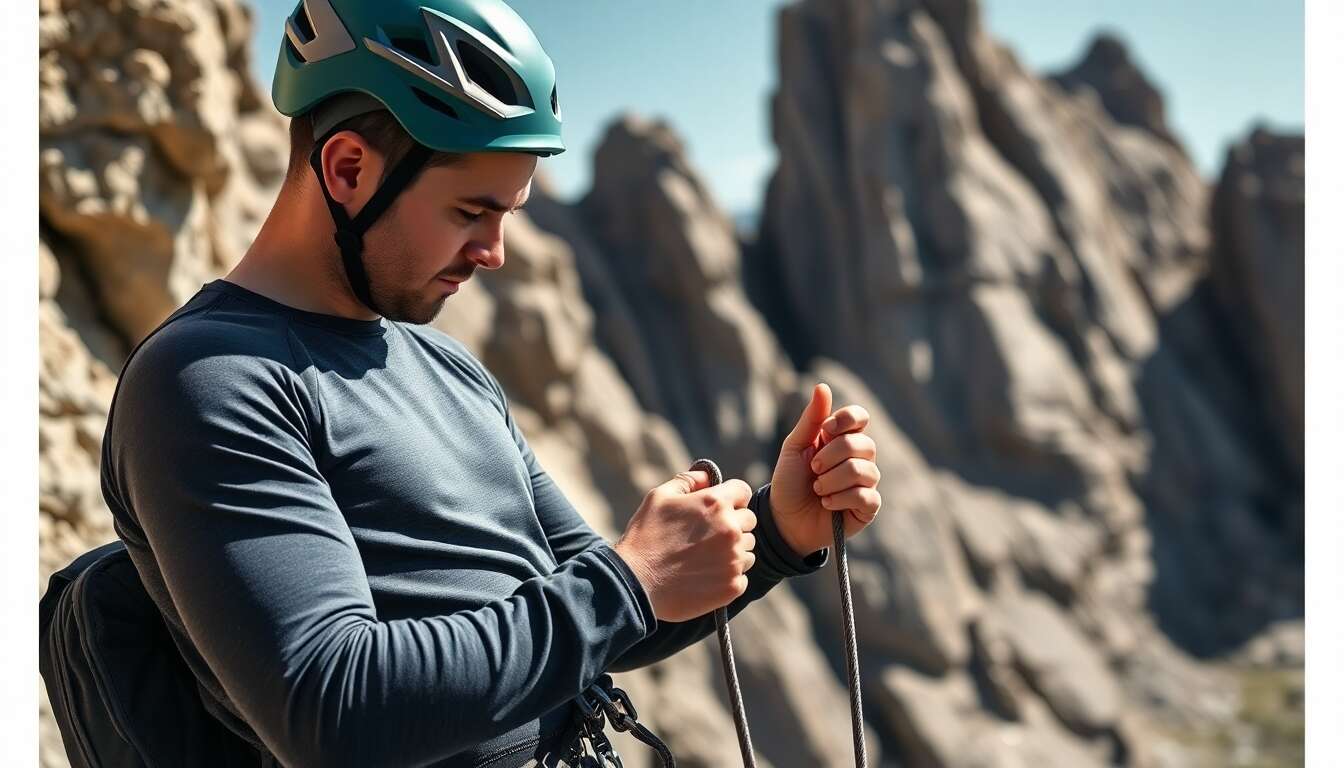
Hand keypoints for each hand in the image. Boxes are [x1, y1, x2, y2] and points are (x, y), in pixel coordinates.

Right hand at [613, 469, 757, 621]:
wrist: (636, 585)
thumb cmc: (645, 537)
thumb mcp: (659, 498)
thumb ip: (688, 481)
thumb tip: (708, 477)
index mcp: (715, 503)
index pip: (743, 491)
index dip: (730, 498)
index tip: (716, 509)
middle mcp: (731, 530)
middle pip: (749, 520)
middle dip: (733, 524)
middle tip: (706, 536)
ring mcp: (734, 559)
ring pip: (748, 548)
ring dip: (733, 550)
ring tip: (704, 557)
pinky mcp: (733, 585)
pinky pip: (742, 574)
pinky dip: (728, 575)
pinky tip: (704, 575)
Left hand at [769, 383, 880, 556]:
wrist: (784, 519)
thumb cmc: (789, 481)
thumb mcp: (794, 447)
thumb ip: (811, 419)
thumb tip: (822, 386)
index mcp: (842, 439)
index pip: (860, 417)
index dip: (846, 420)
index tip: (826, 430)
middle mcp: (859, 458)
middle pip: (863, 443)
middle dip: (832, 455)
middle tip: (813, 468)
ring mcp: (866, 483)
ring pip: (864, 470)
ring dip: (833, 480)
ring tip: (817, 489)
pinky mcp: (868, 507)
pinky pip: (866, 496)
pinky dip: (841, 499)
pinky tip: (826, 504)